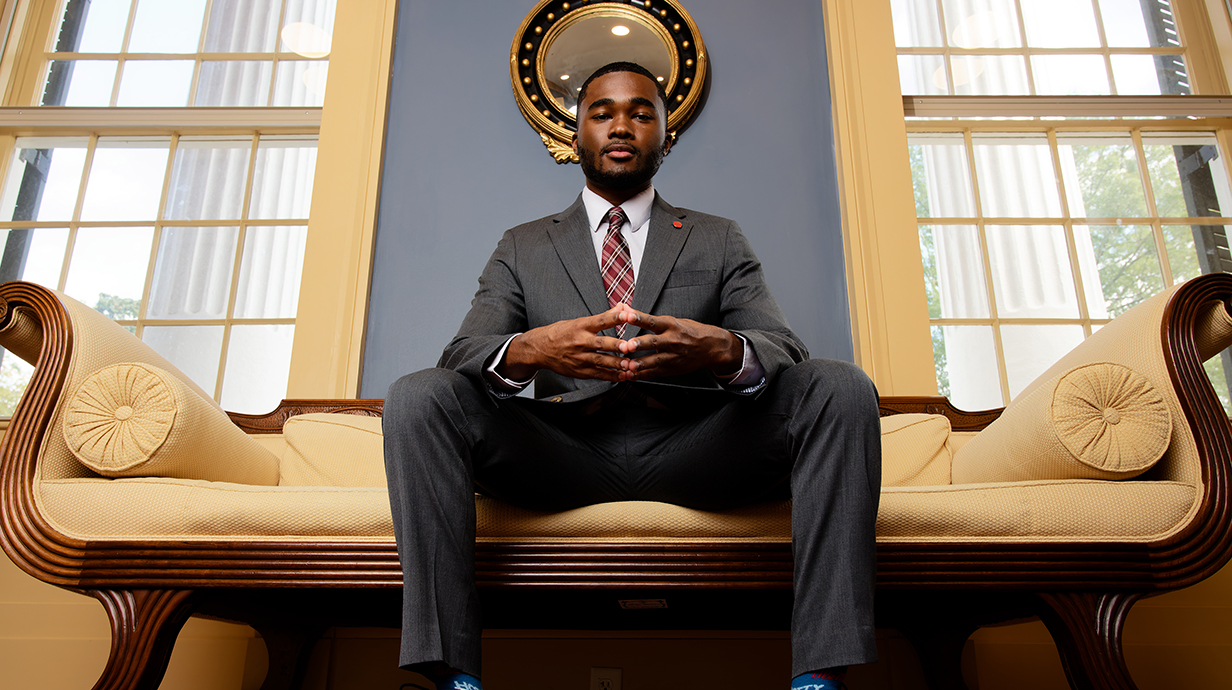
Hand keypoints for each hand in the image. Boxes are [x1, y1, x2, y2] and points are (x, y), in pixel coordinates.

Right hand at [499, 303, 631, 381]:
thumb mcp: (579, 321)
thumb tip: (623, 307)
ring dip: (616, 364)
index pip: (600, 320)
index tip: (627, 315)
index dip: (614, 317)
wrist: (539, 349)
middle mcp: (580, 342)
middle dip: (615, 346)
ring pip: (600, 361)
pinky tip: (622, 376)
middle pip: (600, 344)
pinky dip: (611, 376)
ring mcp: (579, 358)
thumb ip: (604, 317)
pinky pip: (598, 374)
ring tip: (630, 365)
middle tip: (629, 347)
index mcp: (581, 326)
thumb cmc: (561, 333)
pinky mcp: (579, 371)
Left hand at [614, 307, 742, 379]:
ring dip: (641, 364)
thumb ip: (646, 318)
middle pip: (654, 342)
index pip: (653, 321)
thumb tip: (624, 308)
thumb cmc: (688, 331)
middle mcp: (672, 340)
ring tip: (628, 366)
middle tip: (628, 346)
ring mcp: (672, 356)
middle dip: (640, 344)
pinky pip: (655, 372)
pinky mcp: (671, 368)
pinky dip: (642, 375)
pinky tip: (630, 375)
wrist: (711, 347)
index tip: (628, 316)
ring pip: (655, 360)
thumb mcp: (671, 320)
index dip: (640, 318)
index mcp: (671, 325)